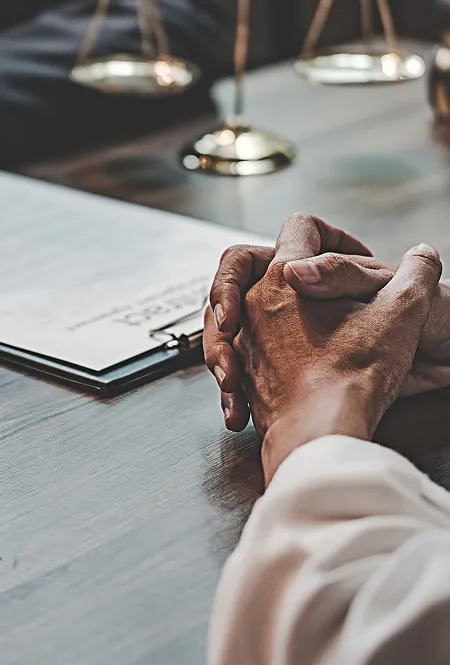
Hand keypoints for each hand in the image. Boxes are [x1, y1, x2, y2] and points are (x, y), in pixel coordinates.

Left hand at [206, 217, 441, 483]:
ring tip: (309, 329)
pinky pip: (239, 349)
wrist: (318, 436)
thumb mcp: (401, 316)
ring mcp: (244, 339)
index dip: (332, 232)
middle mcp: (255, 303)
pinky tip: (293, 366)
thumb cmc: (352, 377)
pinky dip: (265, 349)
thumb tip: (424, 255)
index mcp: (288, 276)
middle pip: (249, 261)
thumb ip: (416, 277)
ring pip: (240, 306)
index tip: (354, 254)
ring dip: (270, 310)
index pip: (301, 228)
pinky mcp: (243, 375)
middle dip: (284, 271)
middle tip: (313, 285)